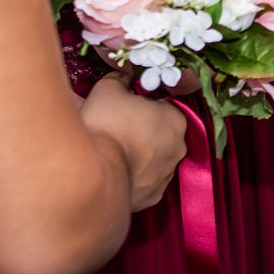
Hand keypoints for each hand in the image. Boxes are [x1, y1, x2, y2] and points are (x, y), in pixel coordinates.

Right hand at [83, 84, 191, 212]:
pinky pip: (143, 182)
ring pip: (153, 160)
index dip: (141, 106)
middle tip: (115, 129)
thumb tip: (122, 76)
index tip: (124, 109)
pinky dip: (132, 176)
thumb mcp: (108, 89)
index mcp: (175, 119)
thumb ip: (119, 79)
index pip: (162, 107)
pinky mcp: (151, 196)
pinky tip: (113, 171)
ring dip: (137, 155)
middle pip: (159, 134)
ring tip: (111, 151)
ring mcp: (166, 175)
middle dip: (141, 131)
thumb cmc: (106, 125)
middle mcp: (178, 149)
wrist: (94, 172)